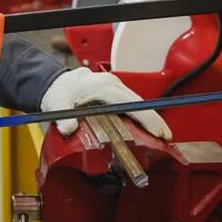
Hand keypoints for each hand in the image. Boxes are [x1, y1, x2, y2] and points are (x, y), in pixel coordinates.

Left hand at [40, 68, 171, 139]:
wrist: (54, 83)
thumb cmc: (58, 92)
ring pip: (137, 102)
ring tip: (161, 136)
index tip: (158, 132)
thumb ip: (61, 118)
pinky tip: (147, 127)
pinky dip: (141, 114)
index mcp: (102, 86)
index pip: (131, 103)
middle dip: (155, 120)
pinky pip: (131, 102)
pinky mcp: (113, 91)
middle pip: (140, 102)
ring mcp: (114, 86)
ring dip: (150, 118)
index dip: (147, 119)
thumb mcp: (56, 105)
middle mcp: (111, 83)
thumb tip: (68, 129)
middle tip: (167, 138)